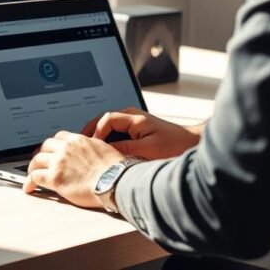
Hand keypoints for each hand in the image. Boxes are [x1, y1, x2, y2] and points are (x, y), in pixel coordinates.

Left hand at [22, 131, 124, 208]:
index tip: (52, 150)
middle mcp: (66, 148)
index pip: (60, 137)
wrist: (116, 180)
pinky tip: (28, 187)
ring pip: (37, 160)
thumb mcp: (104, 149)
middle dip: (41, 154)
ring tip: (31, 174)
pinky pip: (35, 177)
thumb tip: (91, 155)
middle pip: (45, 146)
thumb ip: (92, 149)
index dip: (54, 145)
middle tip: (39, 161)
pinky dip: (29, 182)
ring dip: (33, 167)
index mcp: (79, 140)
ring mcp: (59, 162)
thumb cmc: (116, 170)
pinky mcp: (55, 178)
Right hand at [81, 108, 201, 159]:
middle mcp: (130, 116)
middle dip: (89, 133)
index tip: (92, 147)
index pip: (105, 120)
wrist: (191, 143)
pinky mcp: (133, 131)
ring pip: (106, 127)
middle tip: (79, 147)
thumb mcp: (148, 149)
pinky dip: (105, 141)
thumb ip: (125, 148)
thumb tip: (105, 151)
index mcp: (132, 117)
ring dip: (96, 138)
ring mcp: (131, 122)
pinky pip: (113, 133)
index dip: (96, 133)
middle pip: (101, 120)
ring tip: (86, 151)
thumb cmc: (174, 145)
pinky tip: (101, 153)